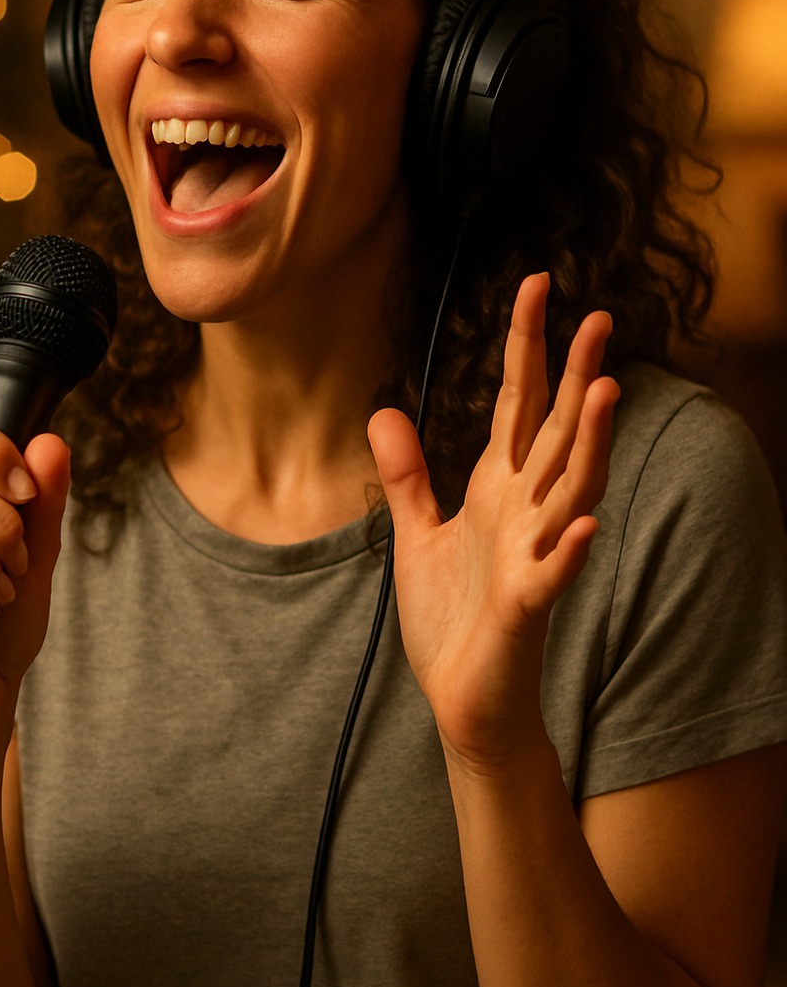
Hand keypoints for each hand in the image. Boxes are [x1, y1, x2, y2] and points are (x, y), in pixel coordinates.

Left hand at [368, 274, 618, 771]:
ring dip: (588, 443)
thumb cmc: (451, 620)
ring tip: (605, 391)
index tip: (538, 286)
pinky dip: (569, 548)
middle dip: (575, 375)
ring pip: (569, 488)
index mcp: (498, 488)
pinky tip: (583, 520)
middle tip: (599, 315)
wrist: (462, 700)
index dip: (528, 345)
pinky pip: (554, 573)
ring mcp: (532, 555)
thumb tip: (383, 410)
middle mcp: (525, 512)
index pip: (520, 402)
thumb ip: (406, 475)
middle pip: (556, 431)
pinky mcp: (528, 606)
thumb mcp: (416, 534)